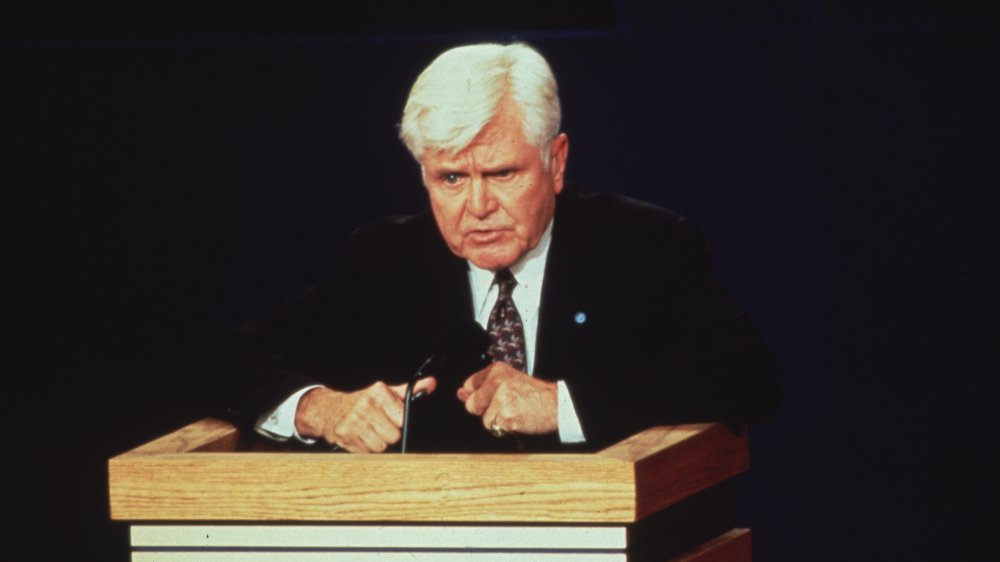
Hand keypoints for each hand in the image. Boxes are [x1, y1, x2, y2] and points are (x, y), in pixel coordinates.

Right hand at [295, 377, 436, 452]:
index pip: (402, 419)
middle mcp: (365, 406)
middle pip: (393, 436)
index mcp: (378, 393)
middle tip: (378, 425)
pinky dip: (364, 447)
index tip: (390, 416)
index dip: (398, 420)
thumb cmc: (364, 402)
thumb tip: (431, 384)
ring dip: (376, 442)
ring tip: (368, 431)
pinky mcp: (344, 436)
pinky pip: (366, 452)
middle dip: (388, 433)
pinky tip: (358, 436)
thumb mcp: (387, 392)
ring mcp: (353, 422)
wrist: (330, 409)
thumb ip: (410, 390)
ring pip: (380, 447)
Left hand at [457, 362, 557, 434]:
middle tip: (505, 406)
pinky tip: (518, 419)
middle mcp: (497, 382)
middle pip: (471, 404)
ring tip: (514, 412)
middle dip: (484, 410)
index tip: (489, 398)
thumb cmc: (534, 394)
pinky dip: (505, 428)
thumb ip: (483, 387)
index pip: (469, 385)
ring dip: (497, 421)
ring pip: (484, 419)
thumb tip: (460, 394)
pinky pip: (496, 428)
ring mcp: (502, 400)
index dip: (476, 395)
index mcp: (497, 370)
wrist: (556, 404)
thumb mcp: (509, 381)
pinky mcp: (506, 417)